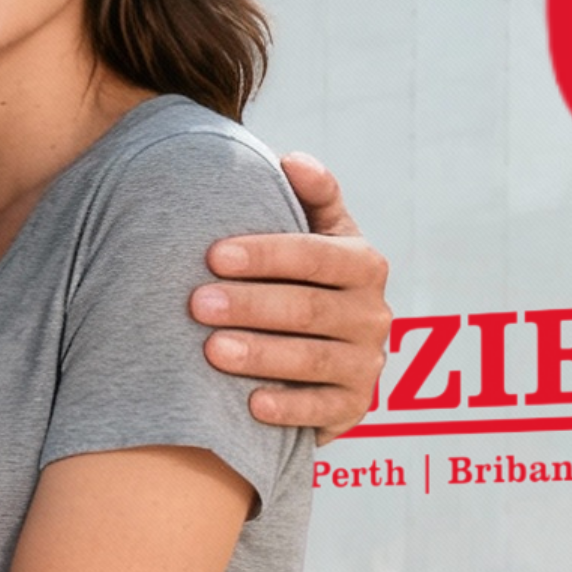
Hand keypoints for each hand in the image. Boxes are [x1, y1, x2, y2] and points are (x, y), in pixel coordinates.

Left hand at [193, 152, 391, 438]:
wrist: (325, 350)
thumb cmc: (302, 279)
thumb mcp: (317, 234)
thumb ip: (312, 196)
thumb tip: (292, 160)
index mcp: (363, 264)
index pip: (317, 255)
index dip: (267, 254)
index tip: (213, 255)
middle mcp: (374, 314)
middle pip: (310, 309)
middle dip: (251, 305)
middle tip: (197, 303)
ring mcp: (367, 363)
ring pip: (313, 360)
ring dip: (261, 354)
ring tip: (211, 350)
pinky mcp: (355, 406)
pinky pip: (322, 411)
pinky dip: (288, 408)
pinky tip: (249, 404)